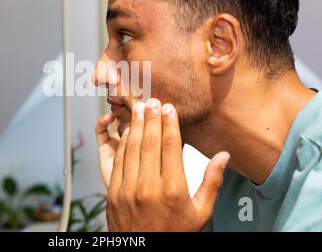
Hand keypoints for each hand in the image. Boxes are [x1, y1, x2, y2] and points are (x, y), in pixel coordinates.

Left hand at [95, 98, 229, 230]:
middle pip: (149, 143)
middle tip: (151, 100)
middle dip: (150, 118)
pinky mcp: (114, 193)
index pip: (170, 147)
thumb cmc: (175, 232)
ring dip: (134, 126)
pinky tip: (126, 131)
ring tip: (138, 108)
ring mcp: (128, 190)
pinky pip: (118, 162)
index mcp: (173, 190)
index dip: (169, 124)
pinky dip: (122, 144)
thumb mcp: (201, 213)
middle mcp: (149, 187)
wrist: (144, 251)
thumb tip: (223, 156)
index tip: (168, 108)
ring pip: (131, 149)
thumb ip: (212, 182)